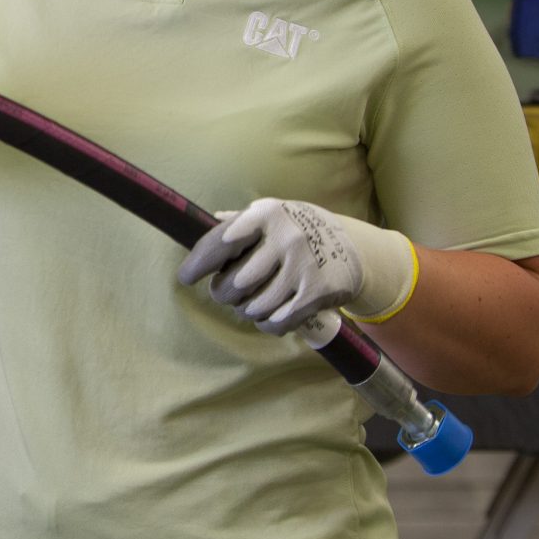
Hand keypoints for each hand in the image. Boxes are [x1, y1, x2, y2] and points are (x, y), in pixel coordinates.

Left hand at [176, 198, 417, 335]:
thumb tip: (204, 222)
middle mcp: (284, 238)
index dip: (198, 263)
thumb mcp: (272, 214)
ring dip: (247, 311)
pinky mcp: (317, 292)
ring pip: (254, 307)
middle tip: (228, 291)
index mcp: (266, 214)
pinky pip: (277, 321)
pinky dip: (268, 324)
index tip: (185, 277)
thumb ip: (239, 221)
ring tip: (253, 301)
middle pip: (234, 283)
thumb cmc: (299, 231)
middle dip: (224, 292)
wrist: (353, 248)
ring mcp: (302, 266)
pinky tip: (271, 315)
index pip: (220, 242)